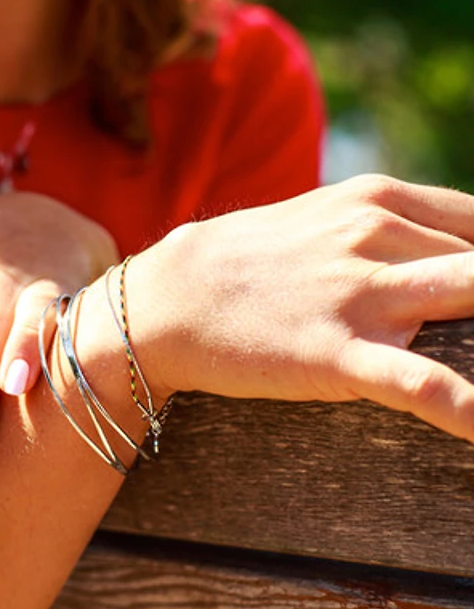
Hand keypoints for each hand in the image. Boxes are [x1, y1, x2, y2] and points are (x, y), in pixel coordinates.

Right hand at [129, 174, 473, 441]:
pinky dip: (469, 407)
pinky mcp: (334, 353)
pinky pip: (423, 382)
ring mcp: (359, 294)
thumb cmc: (240, 263)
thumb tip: (441, 251)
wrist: (165, 297)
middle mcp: (378, 237)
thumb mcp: (316, 222)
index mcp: (378, 201)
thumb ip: (383, 230)